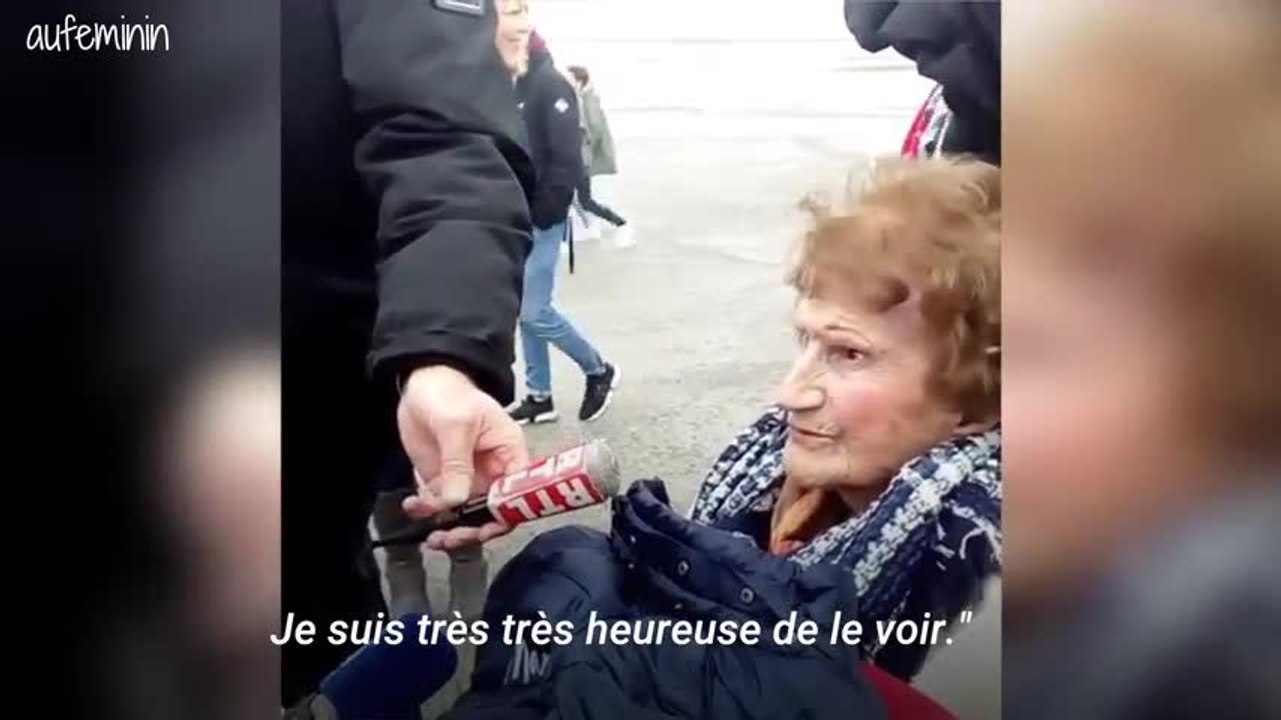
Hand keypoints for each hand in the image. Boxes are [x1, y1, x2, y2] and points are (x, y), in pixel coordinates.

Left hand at [397, 365, 528, 549]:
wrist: (421, 384)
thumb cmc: (449, 392)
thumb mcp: (456, 425)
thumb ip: (457, 464)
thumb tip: (457, 499)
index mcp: (509, 453)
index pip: (519, 493)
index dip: (505, 513)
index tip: (484, 526)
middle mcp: (493, 470)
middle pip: (494, 512)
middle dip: (473, 529)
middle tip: (453, 536)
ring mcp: (469, 478)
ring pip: (467, 516)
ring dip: (449, 527)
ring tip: (432, 533)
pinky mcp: (446, 480)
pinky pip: (442, 507)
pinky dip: (428, 512)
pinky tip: (415, 506)